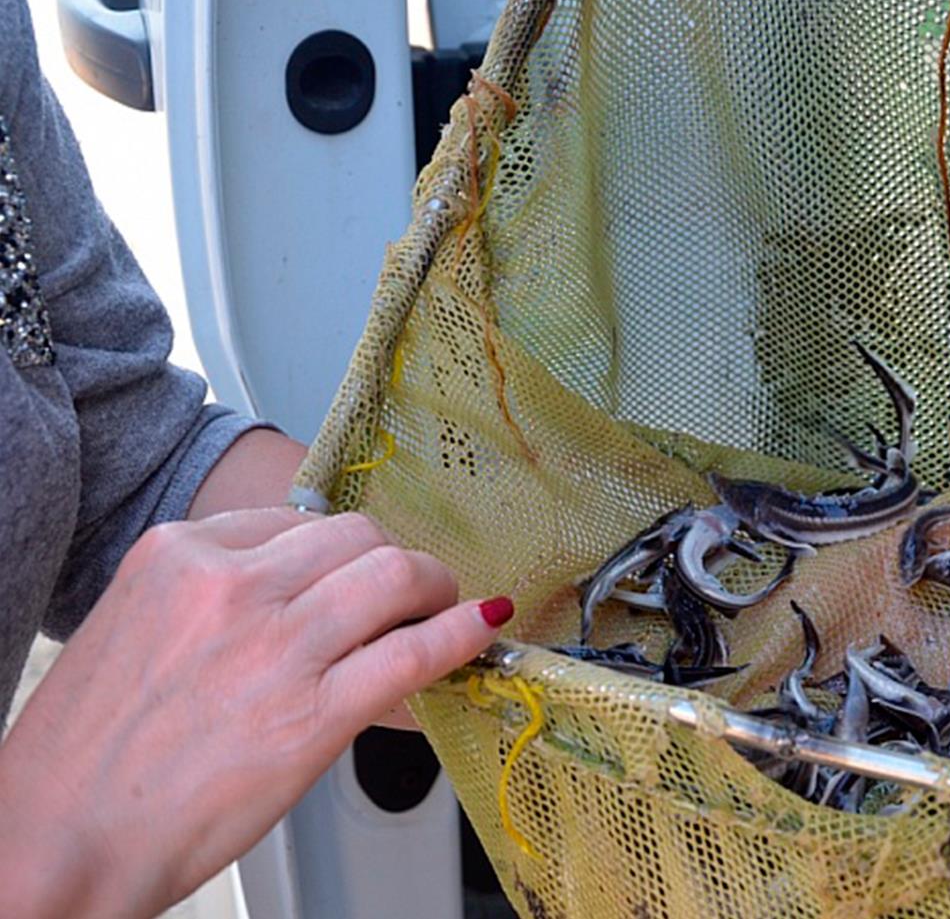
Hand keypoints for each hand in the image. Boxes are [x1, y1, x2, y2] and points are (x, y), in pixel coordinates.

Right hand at [0, 508, 510, 918]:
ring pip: (396, 577)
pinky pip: (416, 651)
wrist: (53, 843)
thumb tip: (304, 597)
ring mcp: (277, 646)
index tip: (359, 573)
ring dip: (436, 588)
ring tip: (446, 609)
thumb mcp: (136, 634)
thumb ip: (215, 601)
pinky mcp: (314, 714)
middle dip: (396, 561)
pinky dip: (461, 635)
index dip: (342, 551)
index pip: (296, 522)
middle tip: (413, 590)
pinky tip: (479, 630)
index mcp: (177, 555)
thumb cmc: (86, 756)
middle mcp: (231, 586)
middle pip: (357, 537)